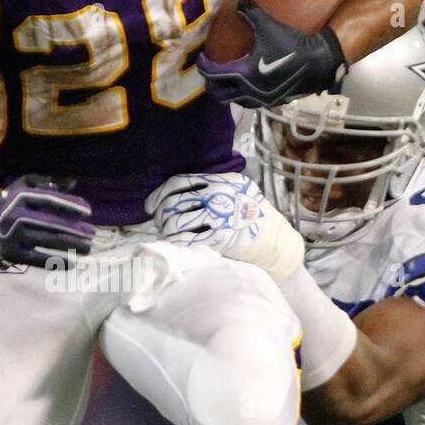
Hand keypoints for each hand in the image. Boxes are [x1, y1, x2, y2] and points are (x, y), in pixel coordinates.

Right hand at [0, 175, 94, 266]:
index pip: (50, 200)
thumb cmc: (13, 201)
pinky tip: (72, 262)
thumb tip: (73, 183)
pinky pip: (38, 260)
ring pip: (48, 242)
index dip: (71, 205)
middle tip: (92, 233)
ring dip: (71, 246)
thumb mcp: (26, 185)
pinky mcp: (13, 253)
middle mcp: (16, 216)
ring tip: (87, 248)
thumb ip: (49, 183)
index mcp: (20, 197)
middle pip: (51, 223)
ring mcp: (14, 237)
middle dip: (75, 229)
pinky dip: (56, 262)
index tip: (88, 212)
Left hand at [146, 172, 266, 254]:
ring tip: (169, 235)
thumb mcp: (236, 192)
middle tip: (161, 224)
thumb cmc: (249, 219)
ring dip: (166, 230)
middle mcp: (220, 194)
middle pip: (174, 202)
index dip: (160, 194)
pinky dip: (175, 242)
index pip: (180, 182)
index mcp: (221, 180)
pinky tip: (175, 244)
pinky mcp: (219, 236)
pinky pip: (186, 238)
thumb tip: (172, 196)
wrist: (274, 242)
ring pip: (175, 221)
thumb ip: (211, 188)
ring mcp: (219, 215)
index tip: (150, 206)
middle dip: (161, 215)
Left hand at [198, 0, 345, 107]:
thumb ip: (252, 12)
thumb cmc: (291, 44)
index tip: (202, 58)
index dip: (204, 65)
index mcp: (243, 74)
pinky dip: (243, 96)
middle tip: (209, 74)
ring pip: (235, 101)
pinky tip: (248, 85)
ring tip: (226, 82)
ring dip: (227, 93)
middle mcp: (249, 91)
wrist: (318, 63)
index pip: (213, 73)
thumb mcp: (270, 25)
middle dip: (211, 85)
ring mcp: (260, 99)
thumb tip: (239, 2)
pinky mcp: (272, 102)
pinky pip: (251, 102)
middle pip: (220, 94)